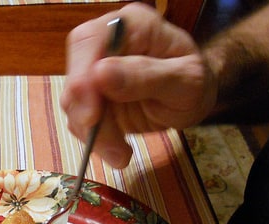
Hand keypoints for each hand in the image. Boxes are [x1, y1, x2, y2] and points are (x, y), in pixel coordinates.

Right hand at [61, 3, 216, 167]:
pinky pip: (79, 120)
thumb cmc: (194, 82)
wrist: (192, 98)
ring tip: (121, 153)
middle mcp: (105, 43)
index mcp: (131, 25)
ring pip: (74, 104)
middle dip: (87, 115)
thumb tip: (100, 75)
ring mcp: (94, 71)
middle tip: (112, 145)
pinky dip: (95, 141)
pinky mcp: (91, 98)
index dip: (82, 78)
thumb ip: (146, 76)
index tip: (92, 116)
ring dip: (93, 135)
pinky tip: (118, 150)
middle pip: (75, 75)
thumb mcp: (185, 81)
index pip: (90, 41)